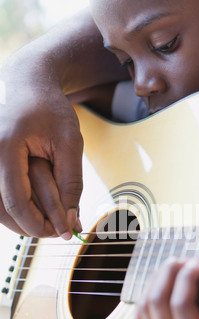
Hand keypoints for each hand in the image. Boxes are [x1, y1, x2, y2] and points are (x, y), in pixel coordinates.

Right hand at [0, 70, 82, 238]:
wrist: (28, 85)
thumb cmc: (51, 110)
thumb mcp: (70, 143)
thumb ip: (71, 183)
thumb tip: (70, 222)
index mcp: (4, 147)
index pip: (16, 201)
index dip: (39, 224)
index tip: (62, 234)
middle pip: (3, 210)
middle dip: (32, 226)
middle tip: (58, 232)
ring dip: (23, 222)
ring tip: (51, 223)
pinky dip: (16, 210)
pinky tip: (37, 211)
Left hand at [134, 259, 198, 318]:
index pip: (181, 303)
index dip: (187, 276)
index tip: (197, 261)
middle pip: (158, 300)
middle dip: (168, 273)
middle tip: (181, 259)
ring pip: (145, 306)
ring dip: (155, 281)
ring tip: (170, 267)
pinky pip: (139, 318)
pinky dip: (145, 297)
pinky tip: (159, 285)